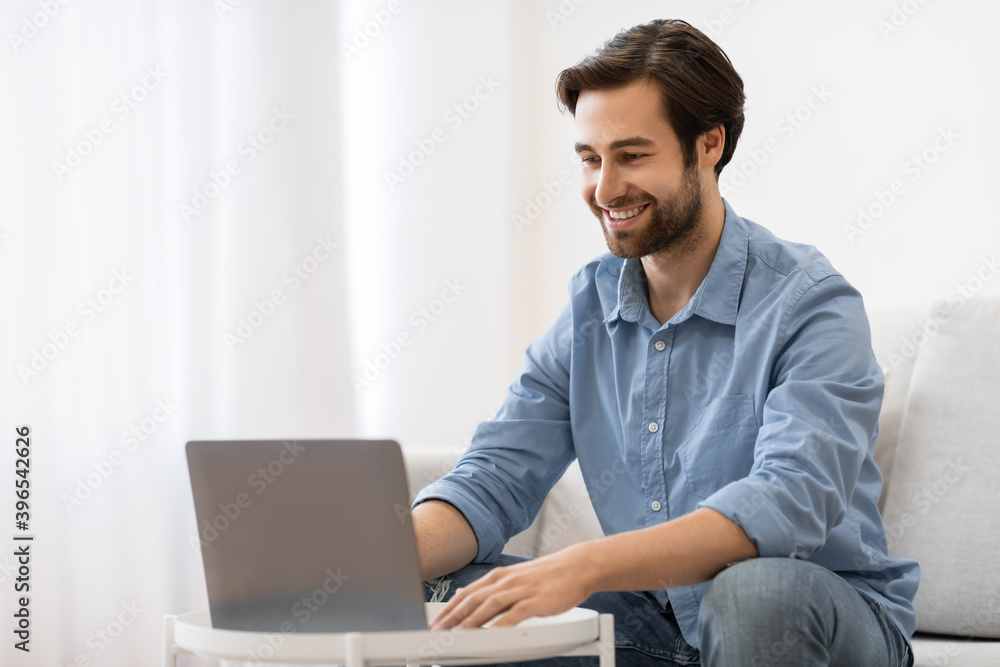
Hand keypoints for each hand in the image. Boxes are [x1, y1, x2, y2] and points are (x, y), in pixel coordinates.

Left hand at [429, 544, 595, 629]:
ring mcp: (521, 590)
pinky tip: (493, 635)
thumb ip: (490, 588)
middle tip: (438, 631)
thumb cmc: (547, 576)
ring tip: (458, 634)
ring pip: (490, 605)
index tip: (435, 622)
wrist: (576, 567)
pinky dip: (502, 625)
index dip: (449, 608)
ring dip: (472, 621)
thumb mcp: (514, 578)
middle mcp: (507, 581)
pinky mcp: (536, 600)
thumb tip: (465, 596)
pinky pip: (516, 614)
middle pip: (474, 600)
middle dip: (454, 617)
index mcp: (499, 576)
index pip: (467, 593)